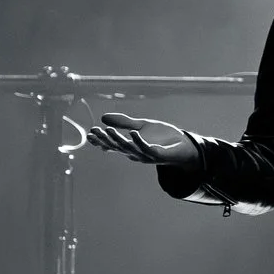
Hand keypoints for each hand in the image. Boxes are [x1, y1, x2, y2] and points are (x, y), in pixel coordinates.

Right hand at [65, 111, 197, 164]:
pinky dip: (139, 141)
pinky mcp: (158, 154)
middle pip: (117, 147)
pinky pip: (147, 148)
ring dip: (118, 140)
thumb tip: (103, 117)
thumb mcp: (141, 125)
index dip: (100, 141)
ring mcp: (146, 155)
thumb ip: (124, 122)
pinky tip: (133, 133)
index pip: (112, 144)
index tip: (89, 134)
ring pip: (129, 148)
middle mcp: (136, 153)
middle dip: (105, 140)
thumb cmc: (163, 137)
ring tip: (108, 130)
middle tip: (93, 132)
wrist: (184, 146)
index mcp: (131, 147)